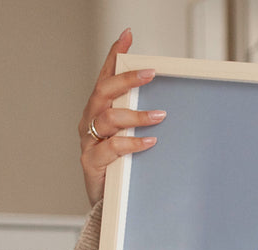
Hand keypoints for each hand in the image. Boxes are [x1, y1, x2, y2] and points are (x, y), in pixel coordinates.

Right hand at [78, 27, 164, 205]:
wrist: (106, 205)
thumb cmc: (121, 168)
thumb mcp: (130, 138)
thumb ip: (140, 121)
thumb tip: (168, 106)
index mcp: (99, 111)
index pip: (105, 77)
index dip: (115, 56)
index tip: (128, 36)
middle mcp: (90, 122)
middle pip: (104, 92)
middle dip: (126, 80)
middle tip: (150, 73)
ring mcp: (89, 142)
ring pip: (108, 118)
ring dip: (135, 115)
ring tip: (159, 116)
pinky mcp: (92, 163)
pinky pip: (112, 148)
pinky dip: (132, 143)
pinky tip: (149, 142)